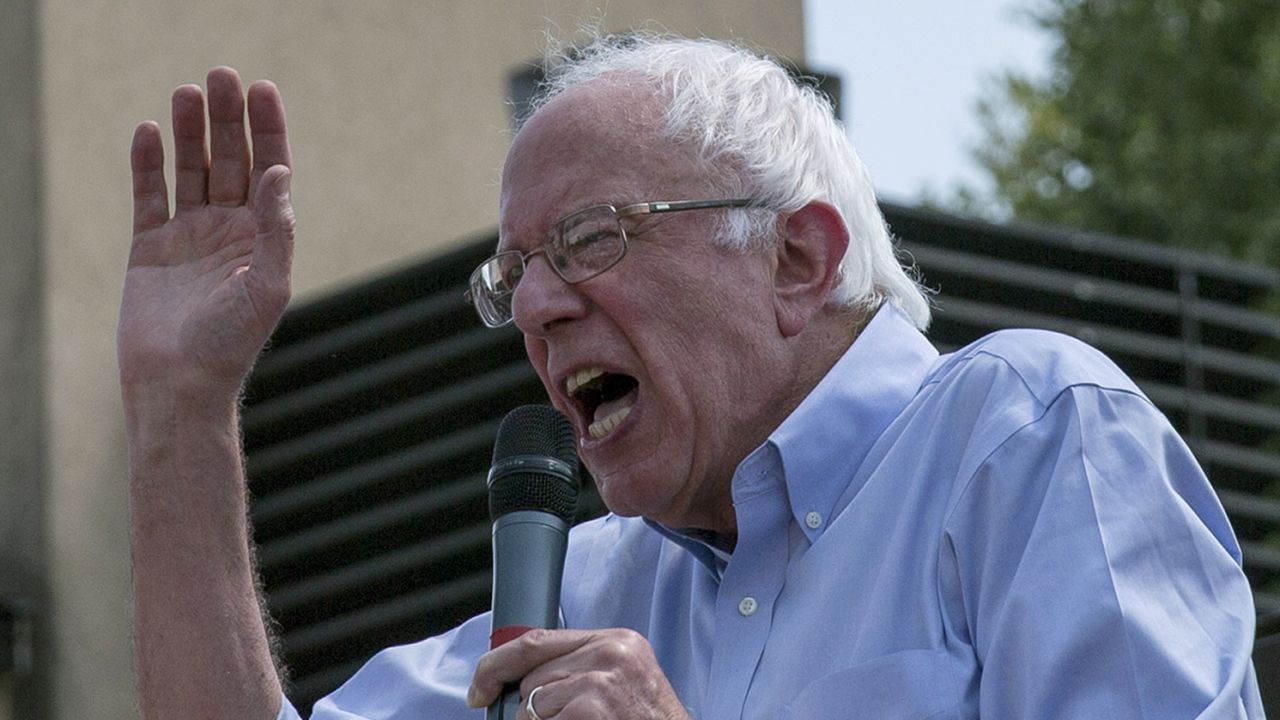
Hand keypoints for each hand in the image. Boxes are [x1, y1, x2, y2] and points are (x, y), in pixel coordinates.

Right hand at [120, 67, 292, 396]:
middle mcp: (230, 231)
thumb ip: (276, 227)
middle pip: (230, 160)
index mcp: (264, 237)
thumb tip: (279, 172)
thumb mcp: (268, 284)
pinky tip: (146, 132)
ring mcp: (190, 236)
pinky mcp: (151, 248)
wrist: (179, 383)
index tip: (262, 90)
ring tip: (186, 91)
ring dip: (189, 131)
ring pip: (190, 170)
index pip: (270, 170)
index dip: (268, 130)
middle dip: (227, 119)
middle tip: (219, 75)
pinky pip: (149, 196)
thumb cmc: (232, 342)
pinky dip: (147, 164)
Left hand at [468, 628, 691, 719]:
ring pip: (532, 706)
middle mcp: (610, 652)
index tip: (479, 689)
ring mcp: (602, 680)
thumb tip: (517, 682)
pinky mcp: (592, 708)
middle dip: (529, 711)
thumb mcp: (622, 685)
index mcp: (617, 641)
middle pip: (532, 678)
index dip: (496, 665)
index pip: (536, 641)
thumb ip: (578, 671)